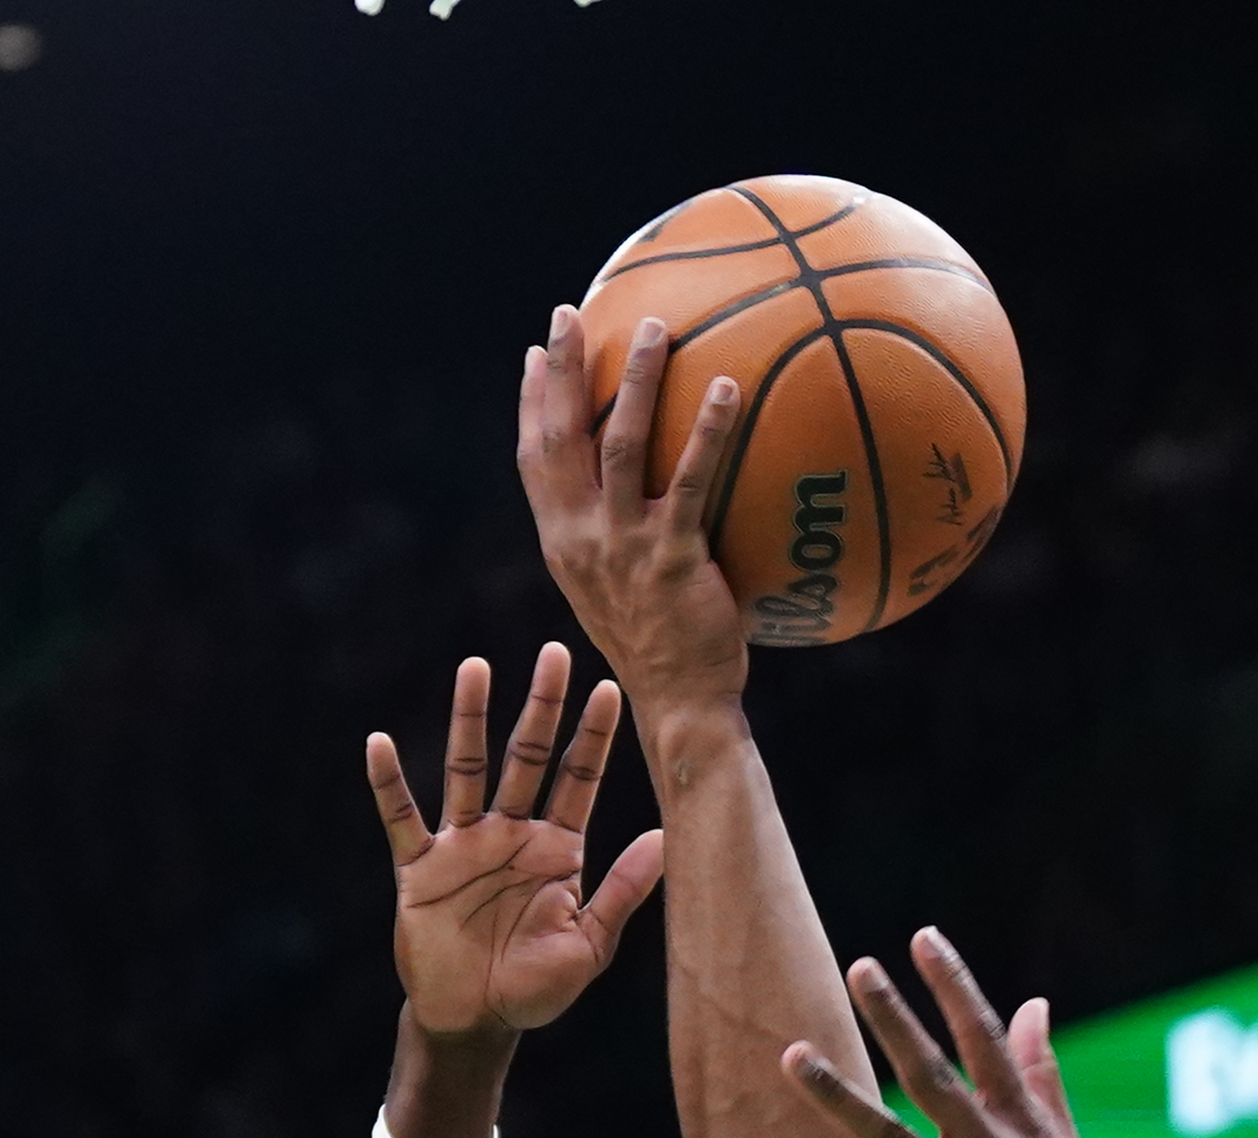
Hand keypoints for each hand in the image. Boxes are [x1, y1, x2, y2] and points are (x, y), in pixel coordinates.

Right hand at [367, 646, 662, 1042]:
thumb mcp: (590, 943)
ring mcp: (463, 847)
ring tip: (476, 668)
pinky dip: (388, 783)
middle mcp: (511, 835)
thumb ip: (624, 890)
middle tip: (554, 653)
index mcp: (558, 850)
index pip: (579, 780)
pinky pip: (401, 818)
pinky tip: (380, 743)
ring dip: (470, 720)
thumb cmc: (536, 987)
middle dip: (542, 708)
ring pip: (467, 769)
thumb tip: (666, 837)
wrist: (477, 1022)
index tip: (611, 688)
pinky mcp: (420, 868)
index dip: (594, 737)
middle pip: (527, 757)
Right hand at [517, 304, 751, 728]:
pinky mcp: (673, 558)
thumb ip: (618, 542)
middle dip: (564, 369)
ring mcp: (623, 547)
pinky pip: (690, 480)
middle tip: (568, 312)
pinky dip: (705, 430)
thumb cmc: (662, 649)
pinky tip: (726, 389)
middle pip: (561, 435)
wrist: (679, 704)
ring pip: (618, 442)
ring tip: (654, 326)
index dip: (531, 405)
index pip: (534, 461)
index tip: (537, 355)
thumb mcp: (622, 592)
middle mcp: (580, 538)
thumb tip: (646, 499)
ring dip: (634, 379)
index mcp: (563, 543)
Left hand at [766, 930, 1116, 1137]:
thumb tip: (1035, 1005)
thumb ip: (1042, 1075)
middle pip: (932, 1073)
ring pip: (886, 1133)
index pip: (986, 1041)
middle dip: (894, 1019)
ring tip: (790, 1053)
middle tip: (857, 967)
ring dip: (836, 1093)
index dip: (954, 987)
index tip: (923, 939)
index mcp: (1021, 1125)